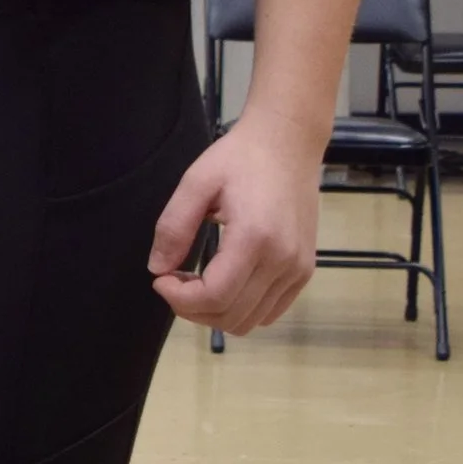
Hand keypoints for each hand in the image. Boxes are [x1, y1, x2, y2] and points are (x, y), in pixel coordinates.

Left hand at [149, 116, 322, 334]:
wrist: (288, 142)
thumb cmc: (240, 157)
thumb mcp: (196, 182)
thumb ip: (174, 227)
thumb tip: (157, 269)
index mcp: (255, 238)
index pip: (214, 297)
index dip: (180, 299)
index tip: (160, 280)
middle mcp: (283, 261)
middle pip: (231, 316)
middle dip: (192, 308)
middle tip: (173, 281)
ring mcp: (298, 269)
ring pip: (251, 321)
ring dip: (216, 313)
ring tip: (196, 282)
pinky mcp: (305, 271)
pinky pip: (270, 312)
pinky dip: (242, 309)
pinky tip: (224, 283)